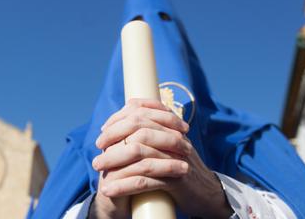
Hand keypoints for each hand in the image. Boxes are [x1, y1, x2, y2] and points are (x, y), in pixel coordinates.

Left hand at [89, 99, 232, 218]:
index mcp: (171, 126)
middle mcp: (175, 137)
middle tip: (98, 148)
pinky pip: (145, 181)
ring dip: (113, 160)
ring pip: (139, 153)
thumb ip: (149, 132)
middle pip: (138, 128)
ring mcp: (176, 158)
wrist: (207, 194)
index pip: (141, 111)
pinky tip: (109, 190)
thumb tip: (118, 122)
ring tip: (98, 167)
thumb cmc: (179, 168)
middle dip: (113, 136)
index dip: (118, 118)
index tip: (103, 130)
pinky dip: (123, 186)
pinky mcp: (176, 180)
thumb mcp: (166, 145)